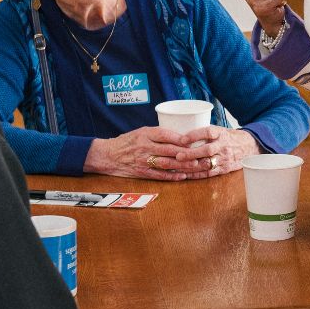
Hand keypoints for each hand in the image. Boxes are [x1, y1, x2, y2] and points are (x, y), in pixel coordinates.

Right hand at [84, 126, 219, 180]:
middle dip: (187, 153)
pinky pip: (159, 175)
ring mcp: (143, 161)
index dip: (180, 138)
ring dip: (183, 166)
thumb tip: (180, 134)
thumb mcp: (141, 131)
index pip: (166, 135)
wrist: (107, 155)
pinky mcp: (142, 172)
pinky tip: (182, 176)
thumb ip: (158, 133)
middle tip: (202, 155)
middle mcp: (145, 147)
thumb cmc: (127, 141)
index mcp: (146, 134)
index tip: (194, 140)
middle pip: (169, 150)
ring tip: (196, 166)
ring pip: (167, 164)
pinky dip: (172, 176)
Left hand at [171, 127, 259, 175]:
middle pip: (207, 150)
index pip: (208, 132)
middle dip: (191, 154)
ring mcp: (224, 158)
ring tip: (178, 166)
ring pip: (207, 163)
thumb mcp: (220, 130)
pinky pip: (209, 173)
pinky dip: (197, 174)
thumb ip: (205, 132)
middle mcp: (223, 145)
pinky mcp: (224, 169)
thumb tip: (183, 131)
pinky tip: (186, 174)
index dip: (195, 135)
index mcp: (221, 133)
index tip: (182, 139)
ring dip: (191, 166)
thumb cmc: (229, 137)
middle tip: (178, 155)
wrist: (249, 146)